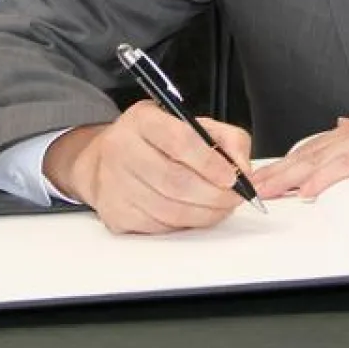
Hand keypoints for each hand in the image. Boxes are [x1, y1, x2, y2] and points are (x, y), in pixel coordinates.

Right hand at [43, 101, 251, 234]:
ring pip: (169, 209)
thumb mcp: (191, 123)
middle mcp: (122, 149)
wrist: (105, 160)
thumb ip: (226, 139)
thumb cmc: (154, 141)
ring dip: (204, 214)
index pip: (180, 141)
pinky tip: (195, 214)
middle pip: (176, 181)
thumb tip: (244, 169)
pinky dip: (185, 225)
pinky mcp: (115, 213)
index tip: (233, 177)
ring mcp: (114, 184)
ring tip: (221, 207)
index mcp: (143, 120)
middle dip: (214, 195)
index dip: (211, 163)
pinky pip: (159, 227)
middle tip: (235, 198)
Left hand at [252, 72, 348, 200]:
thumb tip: (344, 125)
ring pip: (317, 159)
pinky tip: (303, 191)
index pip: (320, 143)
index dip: (292, 158)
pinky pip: (344, 168)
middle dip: (276, 169)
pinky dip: (321, 179)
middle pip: (309, 150)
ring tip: (261, 190)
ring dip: (286, 176)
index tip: (270, 170)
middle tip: (247, 183)